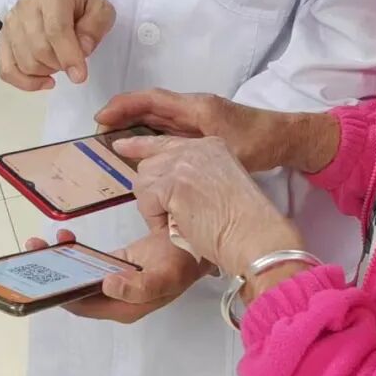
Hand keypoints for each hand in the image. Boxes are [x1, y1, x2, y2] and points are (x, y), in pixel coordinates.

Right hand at [0, 0, 114, 91]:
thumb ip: (96, 26)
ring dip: (47, 71)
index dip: (69, 56)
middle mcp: (26, 6)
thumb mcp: (100, 9)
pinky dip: (26, 83)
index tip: (80, 76)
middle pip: (39, 49)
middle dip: (61, 64)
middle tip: (74, 60)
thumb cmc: (81, 6)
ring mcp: (10, 23)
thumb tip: (83, 48)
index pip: (56, 30)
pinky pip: (7, 70)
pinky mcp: (2, 38)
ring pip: (24, 62)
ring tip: (60, 61)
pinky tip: (46, 81)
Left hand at [24, 228, 206, 322]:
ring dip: (59, 260)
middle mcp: (114, 299)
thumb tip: (106, 286)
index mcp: (123, 308)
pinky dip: (74, 250)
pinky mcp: (116, 266)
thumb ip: (138, 287)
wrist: (197, 245)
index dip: (59, 294)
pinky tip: (66, 236)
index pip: (82, 306)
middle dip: (52, 274)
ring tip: (41, 242)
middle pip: (75, 291)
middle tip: (34, 251)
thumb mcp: (165, 276)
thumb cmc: (182, 262)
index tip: (42, 275)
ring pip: (79, 276)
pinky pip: (88, 262)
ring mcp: (114, 282)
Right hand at [96, 90, 339, 173]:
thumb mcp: (224, 149)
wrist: (284, 138)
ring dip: (134, 123)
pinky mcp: (201, 128)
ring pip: (158, 116)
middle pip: (151, 106)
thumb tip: (159, 164)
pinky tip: (140, 146)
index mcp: (196, 107)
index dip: (124, 106)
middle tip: (98, 131)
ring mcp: (197, 117)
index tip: (102, 117)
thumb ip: (192, 153)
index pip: (152, 100)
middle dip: (123, 114)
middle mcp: (193, 108)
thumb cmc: (258, 142)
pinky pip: (169, 126)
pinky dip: (150, 132)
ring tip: (110, 138)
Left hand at [114, 135, 303, 282]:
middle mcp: (196, 148)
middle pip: (150, 163)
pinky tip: (176, 226)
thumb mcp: (223, 184)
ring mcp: (184, 164)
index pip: (167, 141)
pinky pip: (146, 201)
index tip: (122, 146)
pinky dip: (155, 219)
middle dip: (152, 191)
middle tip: (170, 214)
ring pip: (143, 181)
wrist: (253, 234)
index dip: (142, 146)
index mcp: (211, 145)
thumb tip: (172, 185)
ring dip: (153, 206)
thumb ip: (199, 175)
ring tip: (177, 222)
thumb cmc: (245, 221)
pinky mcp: (172, 184)